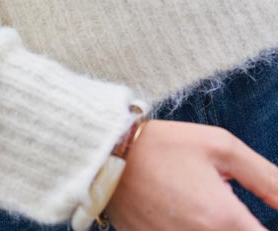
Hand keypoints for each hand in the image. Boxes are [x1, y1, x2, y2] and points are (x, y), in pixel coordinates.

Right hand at [104, 119, 277, 229]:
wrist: (106, 156)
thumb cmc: (165, 146)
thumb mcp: (221, 147)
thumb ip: (267, 178)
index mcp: (226, 220)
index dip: (264, 225)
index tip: (258, 215)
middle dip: (243, 225)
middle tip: (230, 209)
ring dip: (217, 226)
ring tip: (202, 205)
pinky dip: (193, 229)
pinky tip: (185, 213)